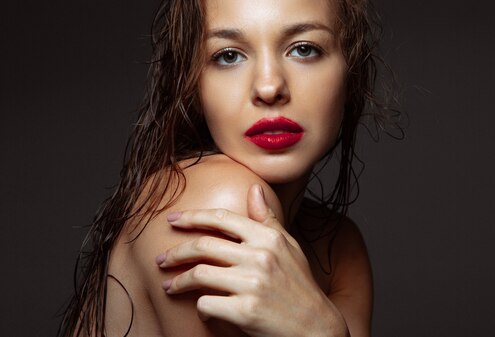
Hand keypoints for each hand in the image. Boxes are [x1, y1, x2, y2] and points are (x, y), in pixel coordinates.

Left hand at [156, 184, 348, 336]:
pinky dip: (200, 308)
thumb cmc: (299, 285)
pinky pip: (206, 304)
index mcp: (269, 237)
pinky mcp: (245, 311)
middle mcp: (260, 256)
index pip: (222, 218)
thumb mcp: (288, 247)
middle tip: (161, 259)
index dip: (193, 217)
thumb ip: (268, 219)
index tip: (173, 219)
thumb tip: (254, 189)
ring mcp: (252, 284)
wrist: (314, 326)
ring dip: (179, 281)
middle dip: (175, 252)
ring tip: (169, 285)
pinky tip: (202, 310)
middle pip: (203, 245)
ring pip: (199, 274)